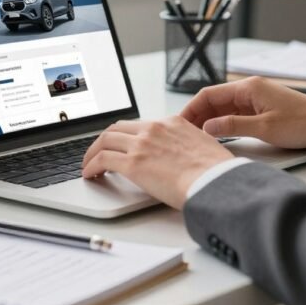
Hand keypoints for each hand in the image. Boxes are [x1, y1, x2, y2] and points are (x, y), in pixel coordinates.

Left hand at [81, 116, 233, 209]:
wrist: (216, 181)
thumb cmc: (217, 172)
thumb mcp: (204, 147)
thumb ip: (187, 146)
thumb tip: (183, 158)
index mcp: (173, 123)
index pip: (140, 125)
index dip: (126, 135)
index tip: (121, 145)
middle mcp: (154, 129)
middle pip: (118, 128)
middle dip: (104, 140)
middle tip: (98, 152)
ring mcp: (142, 144)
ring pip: (105, 140)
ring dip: (92, 152)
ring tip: (88, 165)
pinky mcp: (133, 163)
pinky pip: (102, 160)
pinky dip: (91, 166)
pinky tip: (89, 174)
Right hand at [181, 77, 305, 149]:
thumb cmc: (302, 123)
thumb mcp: (264, 128)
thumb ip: (233, 126)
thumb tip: (208, 127)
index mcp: (248, 88)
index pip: (209, 94)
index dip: (192, 108)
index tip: (180, 122)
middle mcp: (250, 90)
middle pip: (214, 100)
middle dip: (198, 115)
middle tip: (184, 133)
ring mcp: (256, 100)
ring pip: (224, 108)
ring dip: (210, 120)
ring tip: (196, 136)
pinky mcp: (262, 110)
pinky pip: (236, 115)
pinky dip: (224, 124)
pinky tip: (217, 136)